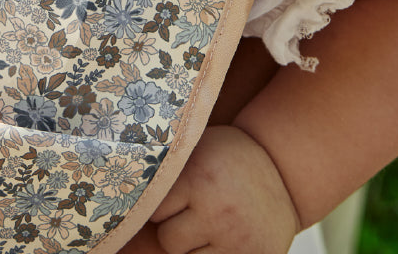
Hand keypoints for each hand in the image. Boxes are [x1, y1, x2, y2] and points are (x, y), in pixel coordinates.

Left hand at [120, 126, 298, 253]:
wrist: (281, 169)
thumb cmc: (223, 159)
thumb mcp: (196, 152)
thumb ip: (164, 173)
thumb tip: (117, 207)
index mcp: (199, 177)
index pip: (153, 208)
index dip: (158, 204)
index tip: (170, 195)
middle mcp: (217, 209)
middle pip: (169, 239)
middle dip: (175, 228)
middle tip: (193, 209)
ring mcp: (236, 239)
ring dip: (192, 245)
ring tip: (208, 222)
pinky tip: (219, 238)